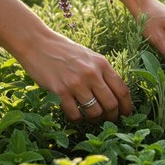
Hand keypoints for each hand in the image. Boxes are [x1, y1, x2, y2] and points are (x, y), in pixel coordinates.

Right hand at [17, 32, 131, 122]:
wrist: (38, 44)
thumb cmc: (65, 51)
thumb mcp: (89, 57)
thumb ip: (102, 72)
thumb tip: (115, 93)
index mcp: (102, 64)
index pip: (122, 90)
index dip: (127, 106)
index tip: (126, 114)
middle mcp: (92, 74)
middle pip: (111, 104)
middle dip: (113, 116)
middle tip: (110, 120)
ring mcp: (76, 83)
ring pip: (95, 111)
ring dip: (95, 119)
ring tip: (93, 118)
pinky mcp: (61, 90)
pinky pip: (74, 113)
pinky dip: (77, 119)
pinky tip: (76, 117)